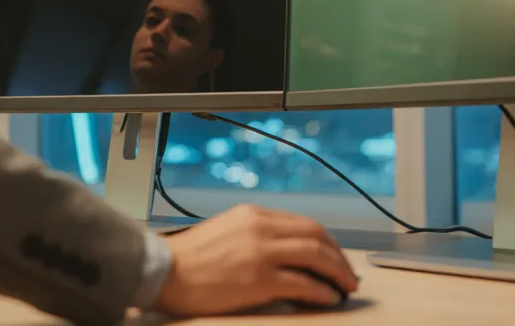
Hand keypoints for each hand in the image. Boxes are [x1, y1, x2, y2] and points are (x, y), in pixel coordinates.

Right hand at [153, 204, 358, 314]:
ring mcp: (261, 252)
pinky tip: (328, 298)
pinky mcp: (259, 279)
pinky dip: (321, 291)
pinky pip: (303, 283)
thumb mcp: (228, 230)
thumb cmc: (191, 258)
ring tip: (346, 287)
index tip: (336, 256)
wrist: (164, 271)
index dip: (327, 241)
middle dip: (339, 256)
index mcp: (254, 214)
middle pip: (316, 235)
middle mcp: (261, 228)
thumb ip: (256, 234)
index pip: (304, 223)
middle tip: (349, 274)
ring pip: (316, 256)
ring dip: (338, 273)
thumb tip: (287, 252)